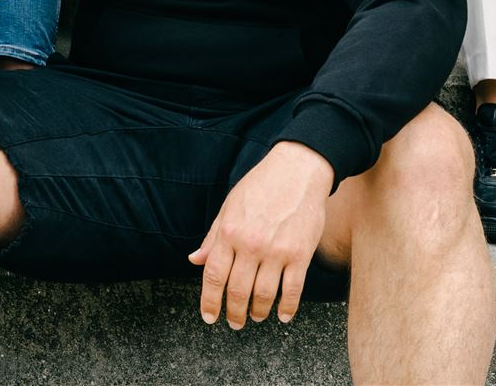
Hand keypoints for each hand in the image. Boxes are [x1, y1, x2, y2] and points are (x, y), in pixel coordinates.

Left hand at [188, 141, 332, 329]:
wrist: (296, 171)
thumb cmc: (259, 187)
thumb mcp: (229, 208)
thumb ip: (213, 238)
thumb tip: (194, 260)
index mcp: (229, 232)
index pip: (213, 275)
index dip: (209, 301)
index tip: (209, 317)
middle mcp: (250, 244)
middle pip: (237, 290)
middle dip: (234, 313)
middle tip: (234, 323)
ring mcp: (277, 251)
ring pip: (264, 295)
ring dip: (258, 312)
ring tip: (255, 317)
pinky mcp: (301, 254)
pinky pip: (293, 290)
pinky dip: (287, 307)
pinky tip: (283, 315)